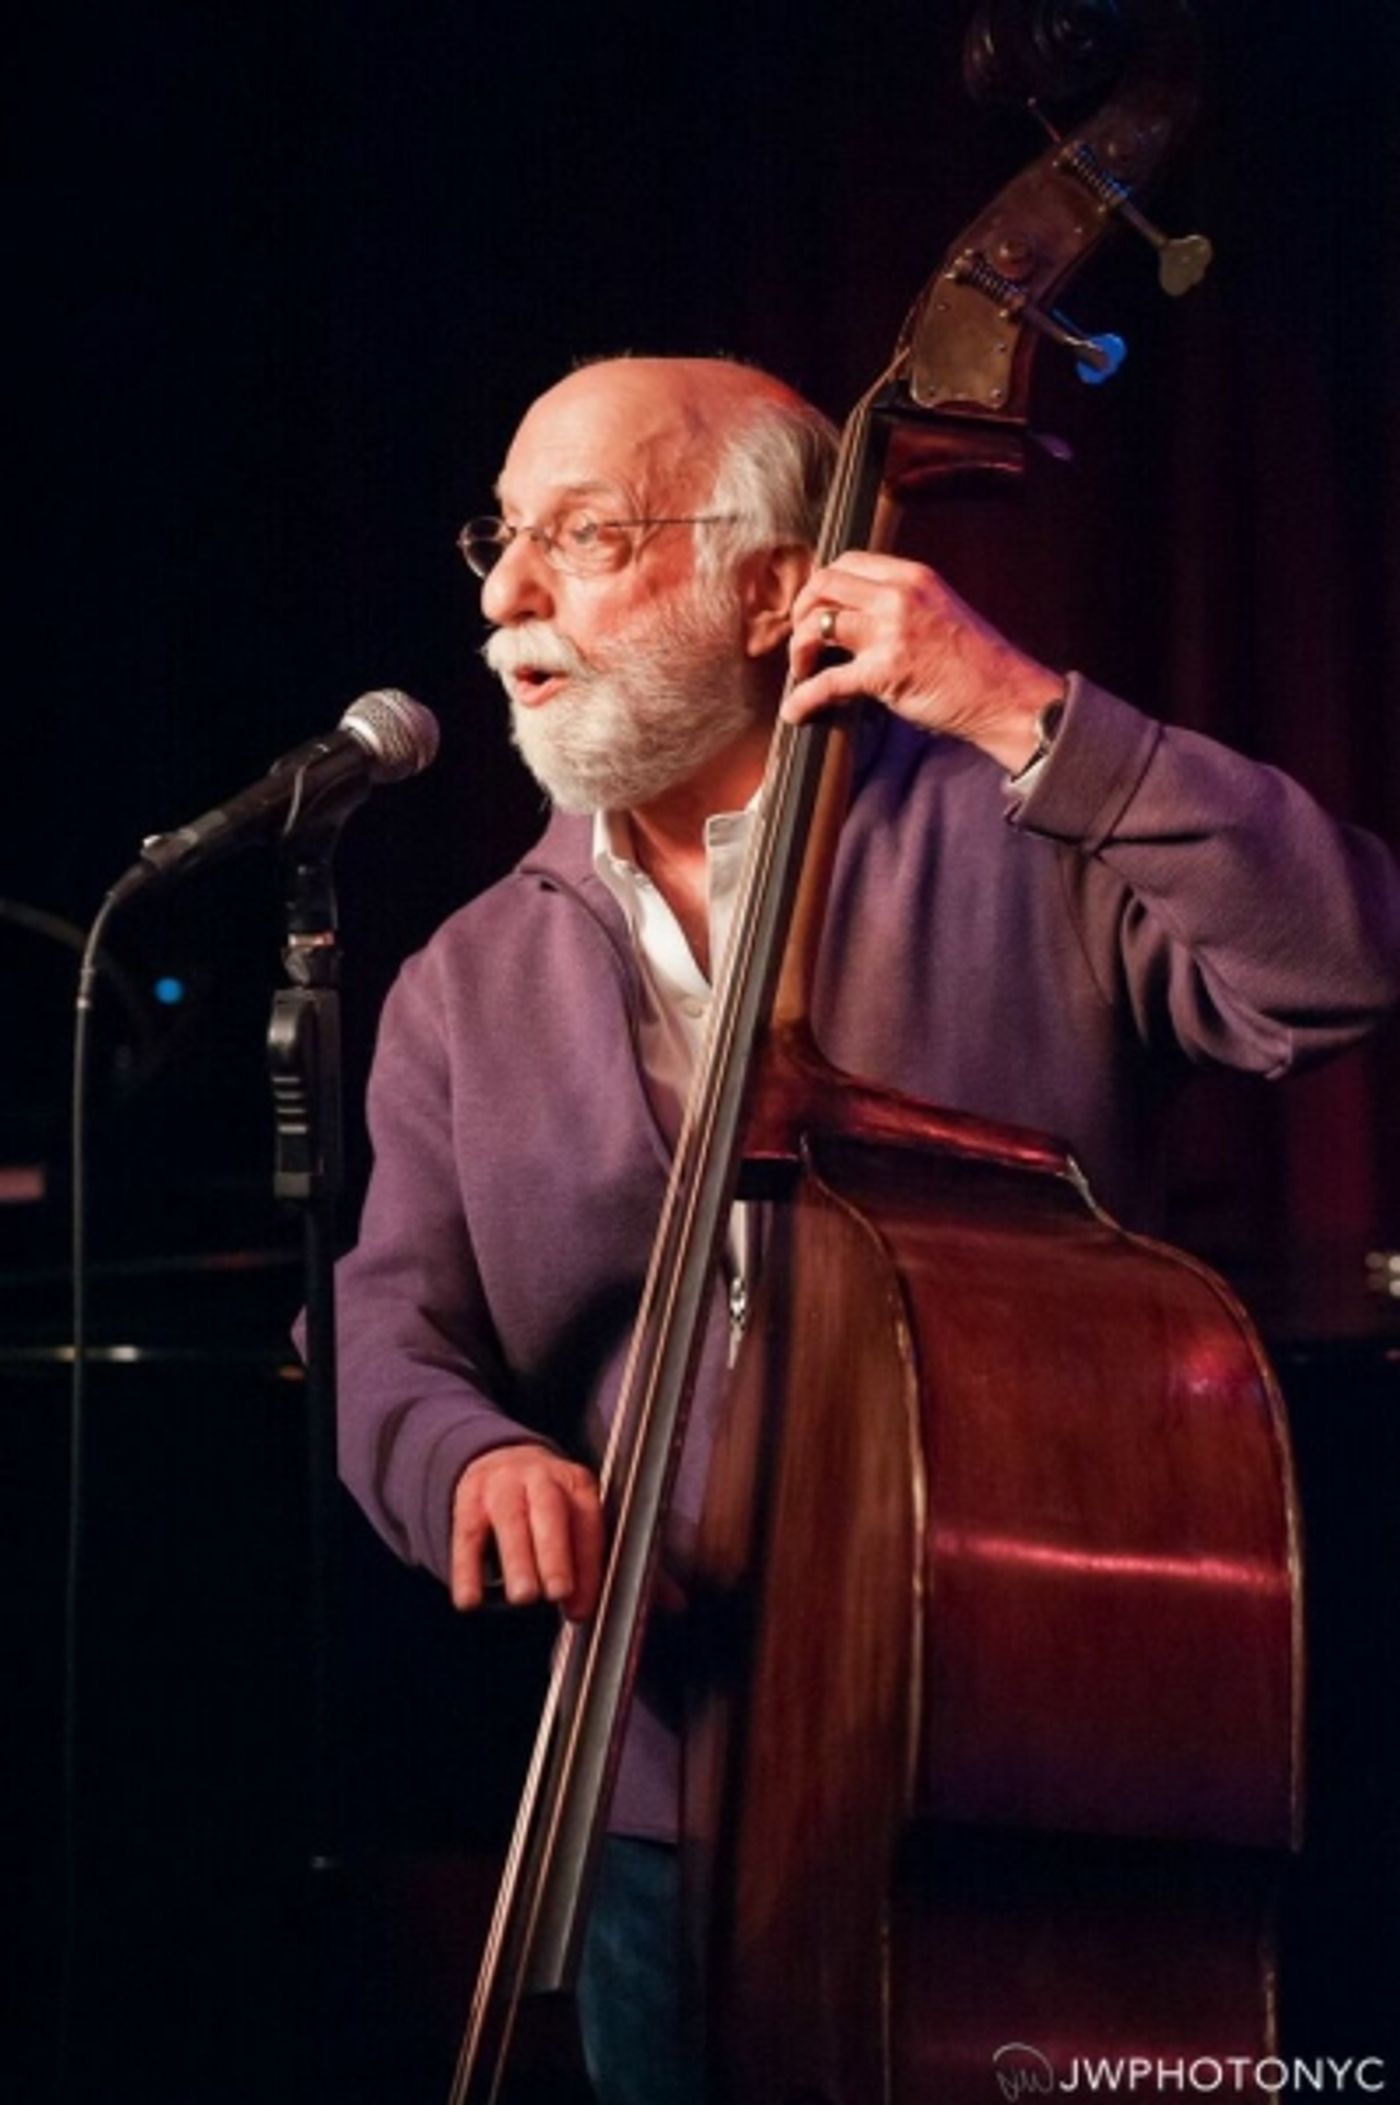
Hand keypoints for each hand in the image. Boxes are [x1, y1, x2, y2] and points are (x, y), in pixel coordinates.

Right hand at [451, 1443, 603, 1621]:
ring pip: (510, 1520)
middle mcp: (540, 1477)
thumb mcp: (569, 1516)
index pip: (586, 1523)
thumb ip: (577, 1559)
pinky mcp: (469, 1498)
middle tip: (559, 1592)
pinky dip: (467, 1569)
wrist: (503, 1460)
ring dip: (518, 1560)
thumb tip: (579, 1610)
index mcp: (574, 1483)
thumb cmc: (543, 1503)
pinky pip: (467, 1535)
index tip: (581, 1607)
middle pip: (550, 1511)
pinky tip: (470, 1599)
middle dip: (555, 1554)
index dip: (586, 1566)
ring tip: (523, 1597)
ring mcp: (502, 1485)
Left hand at [784, 551, 1063, 773]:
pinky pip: (826, 682)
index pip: (847, 562)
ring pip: (817, 625)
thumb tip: (854, 616)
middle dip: (801, 612)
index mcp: (912, 576)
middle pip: (824, 584)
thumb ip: (900, 605)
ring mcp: (891, 632)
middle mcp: (899, 596)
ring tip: (803, 672)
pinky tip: (795, 711)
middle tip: (803, 641)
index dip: (821, 586)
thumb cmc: (973, 662)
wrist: (1004, 695)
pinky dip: (803, 698)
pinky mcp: (885, 672)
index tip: (815, 609)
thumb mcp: (938, 611)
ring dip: (799, 650)